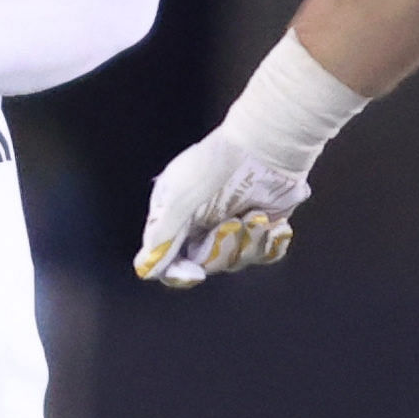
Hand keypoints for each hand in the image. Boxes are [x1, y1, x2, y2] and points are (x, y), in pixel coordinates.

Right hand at [136, 126, 314, 283]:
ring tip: (256, 216)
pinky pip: (264, 254)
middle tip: (234, 223)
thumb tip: (145, 270)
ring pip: (236, 261)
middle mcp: (201, 225)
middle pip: (206, 264)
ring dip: (249, 241)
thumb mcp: (179, 198)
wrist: (265, 144)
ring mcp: (232, 227)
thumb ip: (163, 236)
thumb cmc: (216, 164)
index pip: (169, 262)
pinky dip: (270, 243)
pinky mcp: (261, 227)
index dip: (180, 273)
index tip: (195, 273)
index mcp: (175, 218)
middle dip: (222, 248)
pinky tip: (273, 225)